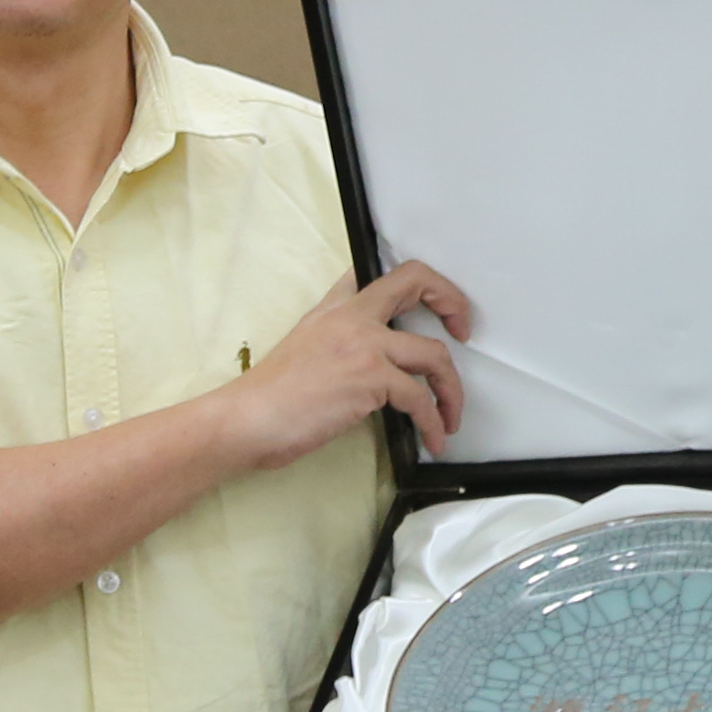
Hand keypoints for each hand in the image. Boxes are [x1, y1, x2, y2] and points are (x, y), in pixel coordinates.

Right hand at [218, 261, 471, 469]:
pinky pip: (420, 399)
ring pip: (433, 354)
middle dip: (453, 303)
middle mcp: (353, 317)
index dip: (423, 284)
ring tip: (450, 417)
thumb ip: (335, 328)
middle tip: (464, 331)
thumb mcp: (303, 341)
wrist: (246, 417)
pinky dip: (433, 423)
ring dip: (452, 390)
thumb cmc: (271, 393)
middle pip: (416, 284)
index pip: (383, 272)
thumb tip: (361, 333)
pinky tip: (433, 439)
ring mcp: (364, 346)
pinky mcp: (369, 380)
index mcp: (337, 307)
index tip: (440, 307)